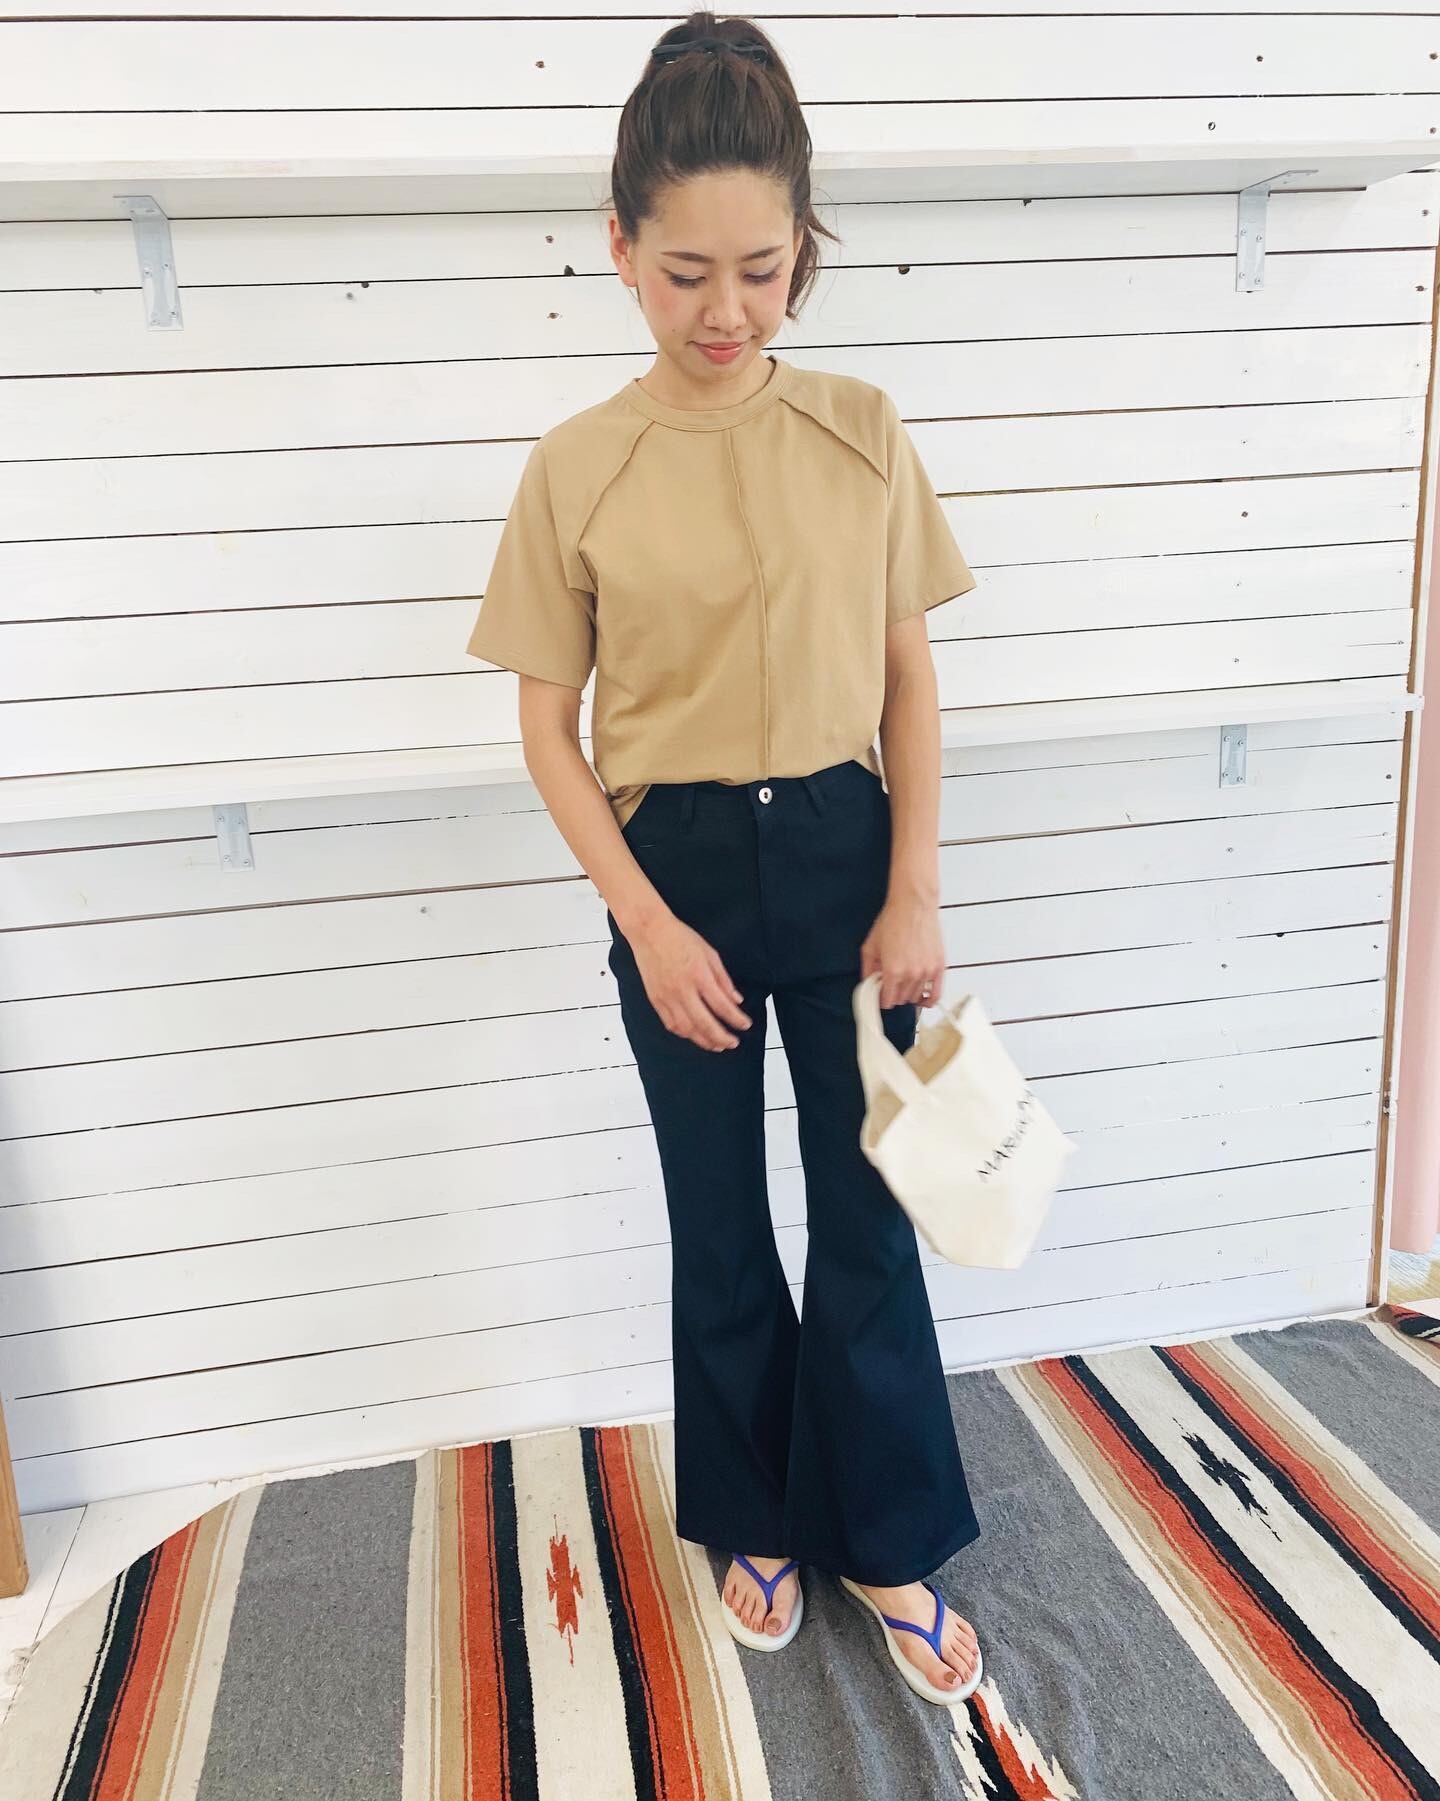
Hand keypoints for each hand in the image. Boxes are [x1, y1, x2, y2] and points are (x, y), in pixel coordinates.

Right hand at [629, 911, 752, 1049]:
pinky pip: (671, 1024)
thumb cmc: (681, 938)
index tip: (746, 1025)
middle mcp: (682, 990)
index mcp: (699, 976)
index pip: (722, 1005)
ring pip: (687, 1029)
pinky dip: (685, 1033)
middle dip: (722, 1037)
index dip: (736, 1019)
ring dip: (703, 1041)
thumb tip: (736, 1000)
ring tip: (717, 1046)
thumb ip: (723, 979)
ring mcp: (667, 997)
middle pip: (705, 1023)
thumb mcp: (710, 953)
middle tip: (733, 1043)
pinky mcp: (655, 1000)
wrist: (650, 932)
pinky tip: (694, 1035)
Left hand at [860, 890, 944, 1010]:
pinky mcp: (939, 967)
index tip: (880, 994)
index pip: (887, 1001)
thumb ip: (867, 969)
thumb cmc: (893, 921)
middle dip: (893, 993)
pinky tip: (923, 999)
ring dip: (908, 993)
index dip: (881, 999)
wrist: (913, 905)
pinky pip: (935, 994)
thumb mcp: (870, 945)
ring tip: (903, 981)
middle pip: (901, 1000)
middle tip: (890, 982)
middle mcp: (911, 975)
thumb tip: (868, 983)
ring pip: (916, 997)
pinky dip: (929, 1000)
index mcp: (893, 971)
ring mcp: (927, 972)